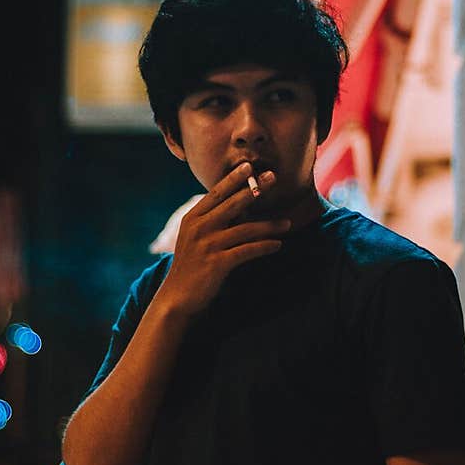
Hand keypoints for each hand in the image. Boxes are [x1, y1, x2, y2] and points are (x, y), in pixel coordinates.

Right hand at [158, 162, 290, 317]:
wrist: (177, 298)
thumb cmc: (190, 268)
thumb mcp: (194, 239)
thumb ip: (209, 222)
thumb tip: (234, 207)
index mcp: (192, 219)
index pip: (216, 193)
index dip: (233, 179)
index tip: (249, 166)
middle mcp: (199, 228)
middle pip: (232, 203)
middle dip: (256, 189)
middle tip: (274, 177)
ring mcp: (208, 245)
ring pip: (245, 228)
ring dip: (270, 225)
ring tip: (288, 223)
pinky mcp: (218, 263)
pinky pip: (248, 250)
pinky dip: (265, 246)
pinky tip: (278, 245)